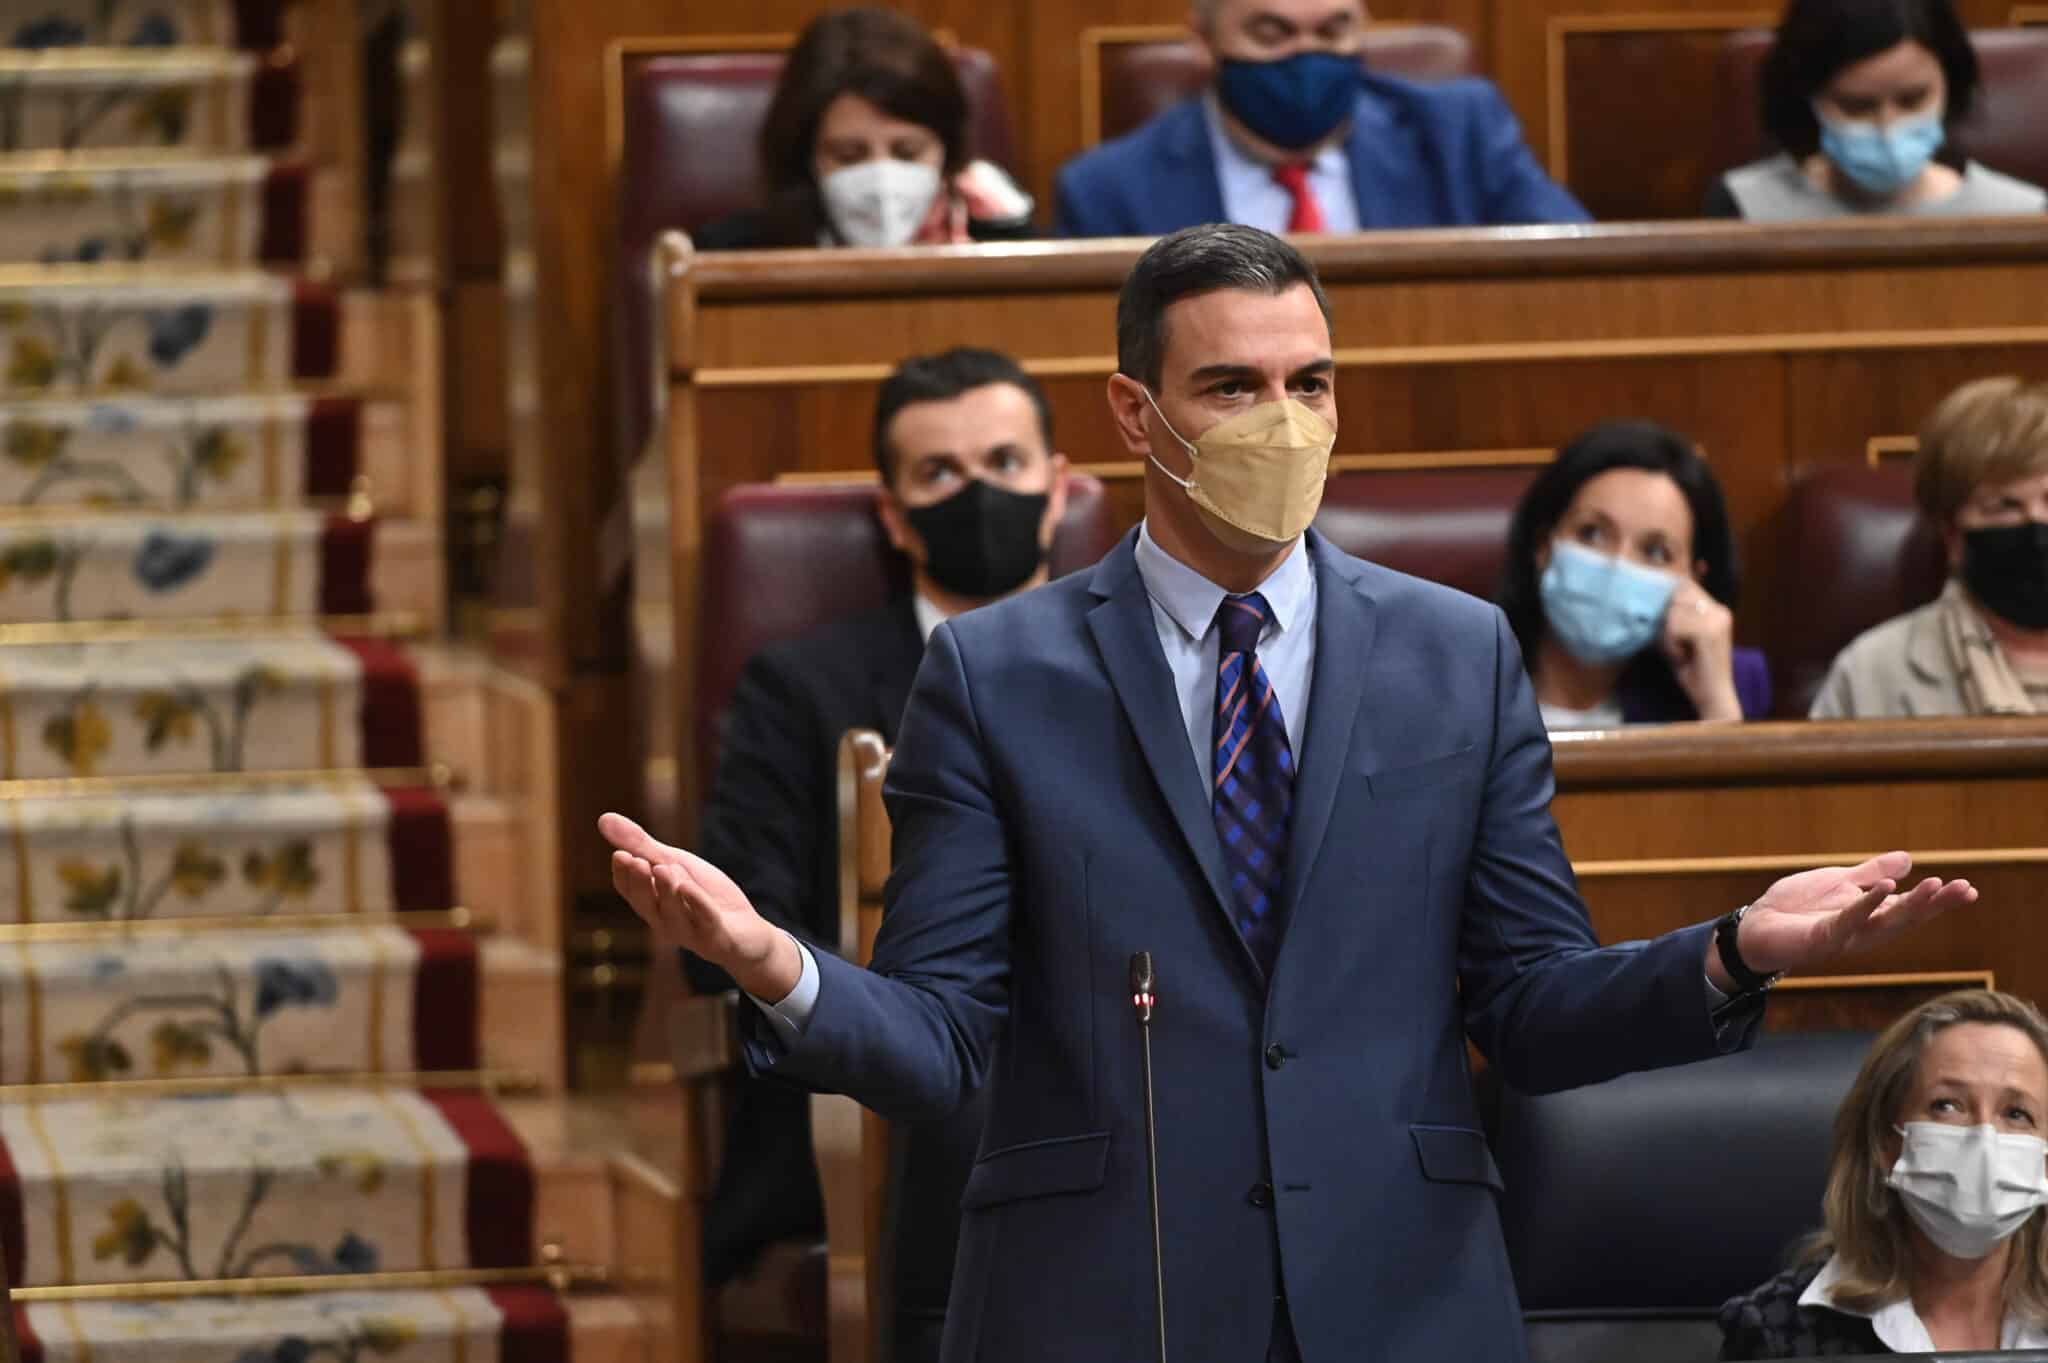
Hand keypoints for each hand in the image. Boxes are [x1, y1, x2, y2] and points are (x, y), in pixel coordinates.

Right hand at [598, 812, 801, 1001]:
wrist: (748, 930)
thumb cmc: (705, 895)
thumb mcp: (675, 863)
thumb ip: (642, 845)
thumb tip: (602, 818)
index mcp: (652, 903)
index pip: (628, 891)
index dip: (623, 875)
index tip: (620, 854)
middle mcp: (665, 922)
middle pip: (646, 904)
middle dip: (640, 883)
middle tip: (636, 860)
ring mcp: (691, 933)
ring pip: (673, 914)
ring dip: (667, 892)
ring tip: (663, 868)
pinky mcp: (718, 938)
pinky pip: (706, 922)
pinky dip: (698, 905)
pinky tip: (689, 887)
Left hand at [1661, 580, 1740, 720]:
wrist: (1712, 695)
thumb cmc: (1692, 669)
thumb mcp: (1679, 636)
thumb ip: (1671, 617)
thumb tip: (1646, 598)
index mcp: (1716, 608)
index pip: (1684, 586)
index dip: (1666, 600)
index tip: (1663, 624)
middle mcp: (1720, 609)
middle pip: (1677, 596)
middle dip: (1666, 619)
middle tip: (1674, 645)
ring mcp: (1717, 619)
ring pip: (1673, 612)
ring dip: (1667, 635)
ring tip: (1679, 652)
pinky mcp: (1710, 631)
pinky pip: (1674, 627)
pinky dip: (1670, 644)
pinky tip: (1681, 657)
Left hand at [1705, 852, 1978, 990]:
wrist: (1755, 927)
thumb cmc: (1795, 907)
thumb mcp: (1839, 882)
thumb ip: (1871, 873)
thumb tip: (1908, 860)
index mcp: (1869, 915)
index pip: (1910, 907)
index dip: (1938, 899)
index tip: (1968, 887)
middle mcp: (1863, 930)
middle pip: (1907, 917)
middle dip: (1936, 904)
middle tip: (1966, 889)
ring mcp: (1845, 937)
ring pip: (1886, 923)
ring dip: (1913, 905)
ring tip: (1938, 886)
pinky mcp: (1823, 939)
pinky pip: (1850, 920)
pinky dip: (1869, 904)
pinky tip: (1887, 888)